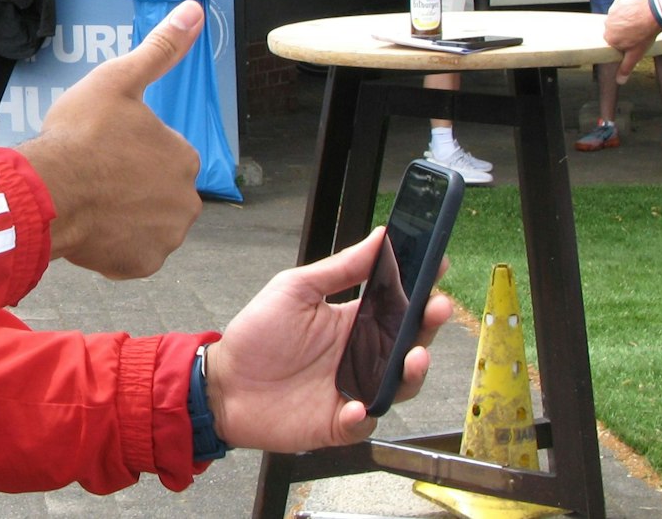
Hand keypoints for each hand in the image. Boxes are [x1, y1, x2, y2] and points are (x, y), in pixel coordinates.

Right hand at [18, 0, 204, 279]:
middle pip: (158, 191)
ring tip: (90, 200)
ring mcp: (165, 236)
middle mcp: (186, 199)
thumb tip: (195, 11)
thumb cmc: (80, 135)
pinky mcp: (141, 264)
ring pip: (147, 222)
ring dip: (125, 215)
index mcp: (184, 156)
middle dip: (132, 186)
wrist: (47, 192)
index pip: (164, 154)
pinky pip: (132, 253)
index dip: (131, 149)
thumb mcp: (118, 80)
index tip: (104, 147)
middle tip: (95, 175)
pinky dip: (115, 244)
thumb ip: (160, 50)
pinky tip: (91, 227)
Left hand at [208, 228, 451, 450]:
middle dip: (428, 327)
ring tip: (413, 357)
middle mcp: (361, 357)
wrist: (224, 384)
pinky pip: (363, 423)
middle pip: (408, 344)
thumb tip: (380, 237)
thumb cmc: (257, 336)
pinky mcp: (339, 423)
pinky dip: (364, 417)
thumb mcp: (296, 289)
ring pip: (398, 386)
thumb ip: (340, 268)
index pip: (398, 305)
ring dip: (411, 373)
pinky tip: (357, 406)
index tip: (437, 267)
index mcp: (354, 322)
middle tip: (436, 308)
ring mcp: (354, 391)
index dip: (421, 288)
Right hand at [603, 0, 661, 80]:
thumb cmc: (645, 35)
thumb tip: (619, 81)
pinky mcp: (619, 1)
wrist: (655, 14)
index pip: (614, 41)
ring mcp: (612, 11)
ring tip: (638, 21)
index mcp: (609, 37)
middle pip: (614, 29)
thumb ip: (625, 67)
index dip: (623, 42)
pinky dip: (627, 8)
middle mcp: (607, 24)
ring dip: (625, 19)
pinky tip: (637, 11)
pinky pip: (621, 6)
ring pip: (617, 17)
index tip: (632, 40)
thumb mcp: (636, 54)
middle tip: (637, 31)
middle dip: (623, 30)